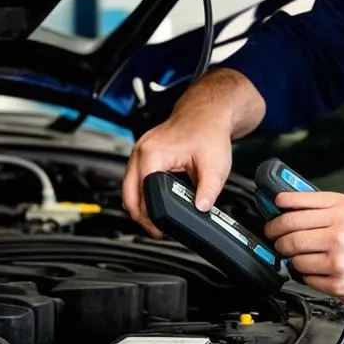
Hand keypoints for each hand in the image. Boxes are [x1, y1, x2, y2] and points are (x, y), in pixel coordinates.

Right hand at [121, 68, 264, 237]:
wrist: (208, 112)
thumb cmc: (209, 133)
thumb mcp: (215, 166)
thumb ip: (208, 191)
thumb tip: (200, 209)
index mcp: (152, 155)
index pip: (142, 195)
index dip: (151, 216)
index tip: (161, 229)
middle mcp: (140, 153)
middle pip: (128, 195)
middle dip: (141, 216)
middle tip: (158, 231)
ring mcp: (140, 152)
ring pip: (129, 188)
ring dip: (140, 205)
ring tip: (157, 220)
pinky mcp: (145, 154)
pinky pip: (135, 179)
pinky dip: (142, 192)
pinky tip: (156, 201)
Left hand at [265, 191, 343, 309]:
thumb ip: (332, 206)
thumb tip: (297, 204)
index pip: (297, 205)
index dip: (278, 208)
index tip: (273, 210)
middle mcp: (341, 232)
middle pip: (289, 231)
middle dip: (277, 235)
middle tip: (277, 237)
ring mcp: (338, 259)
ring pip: (293, 256)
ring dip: (292, 257)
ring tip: (304, 255)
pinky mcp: (337, 284)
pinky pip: (305, 277)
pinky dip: (307, 274)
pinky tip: (319, 270)